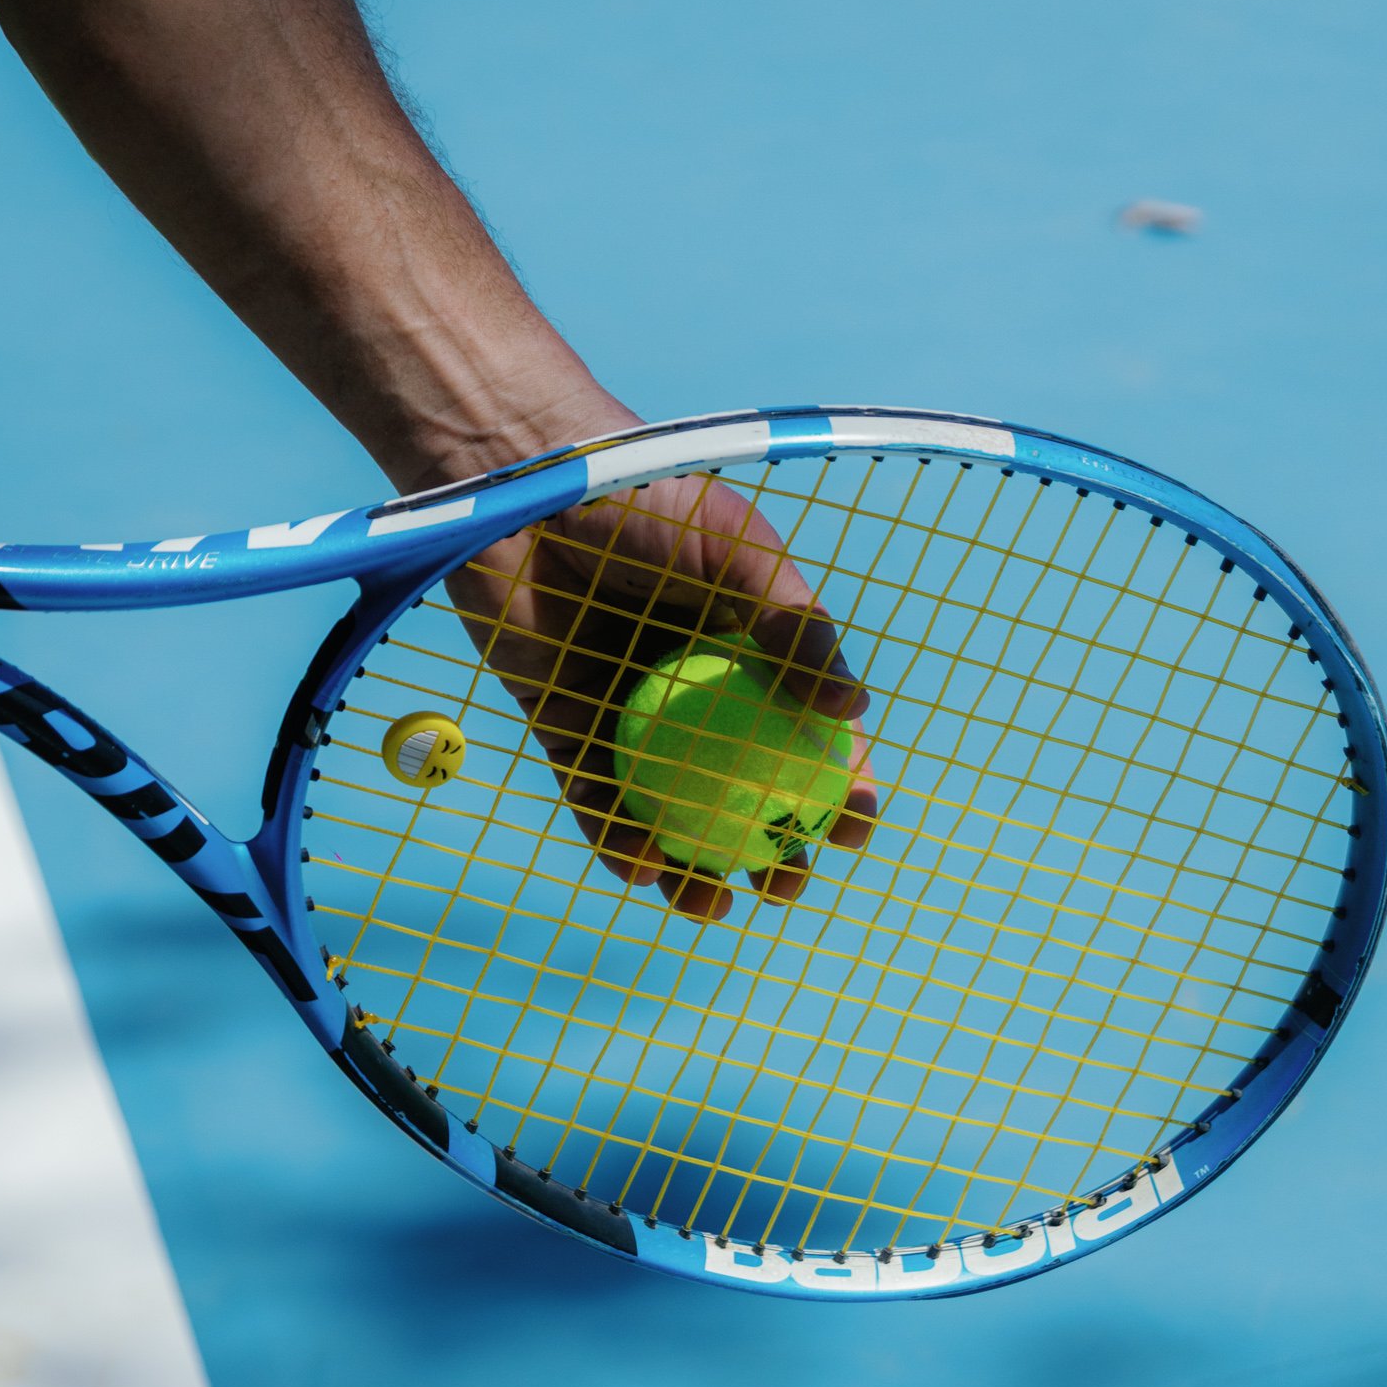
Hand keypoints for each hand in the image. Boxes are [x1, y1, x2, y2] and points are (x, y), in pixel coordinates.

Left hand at [448, 460, 877, 922]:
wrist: (529, 481)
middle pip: (745, 785)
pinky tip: (643, 867)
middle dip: (774, 847)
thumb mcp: (739, 550)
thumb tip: (854, 710)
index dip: (838, 783)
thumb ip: (796, 625)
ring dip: (696, 865)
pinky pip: (596, 794)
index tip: (856, 827)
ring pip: (672, 806)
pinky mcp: (564, 722)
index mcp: (749, 644)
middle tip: (788, 885)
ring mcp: (630, 710)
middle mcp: (696, 685)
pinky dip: (617, 836)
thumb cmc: (645, 496)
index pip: (807, 729)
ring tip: (714, 905)